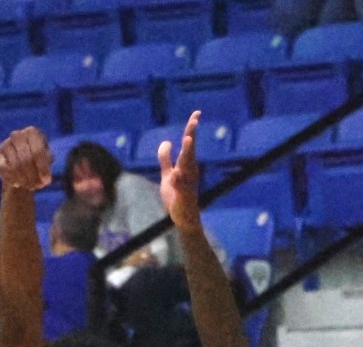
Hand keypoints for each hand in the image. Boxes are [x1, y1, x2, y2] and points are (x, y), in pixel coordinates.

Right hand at [0, 126, 52, 192]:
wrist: (21, 165)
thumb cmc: (38, 162)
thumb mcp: (46, 163)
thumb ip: (47, 168)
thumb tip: (45, 179)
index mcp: (32, 133)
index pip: (38, 152)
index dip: (43, 168)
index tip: (47, 182)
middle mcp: (18, 135)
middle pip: (26, 159)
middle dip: (32, 176)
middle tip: (36, 186)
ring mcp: (6, 143)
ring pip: (15, 165)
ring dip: (23, 180)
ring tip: (30, 186)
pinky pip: (3, 169)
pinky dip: (11, 179)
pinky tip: (17, 184)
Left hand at [158, 110, 203, 232]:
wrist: (182, 218)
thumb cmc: (177, 196)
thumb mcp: (168, 175)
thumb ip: (166, 159)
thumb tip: (166, 142)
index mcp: (186, 165)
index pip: (189, 143)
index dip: (191, 128)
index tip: (197, 113)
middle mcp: (189, 172)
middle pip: (190, 150)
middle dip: (191, 135)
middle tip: (194, 120)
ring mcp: (187, 184)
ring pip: (187, 166)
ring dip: (187, 153)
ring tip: (187, 140)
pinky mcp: (183, 196)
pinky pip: (181, 187)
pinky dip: (178, 180)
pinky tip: (176, 175)